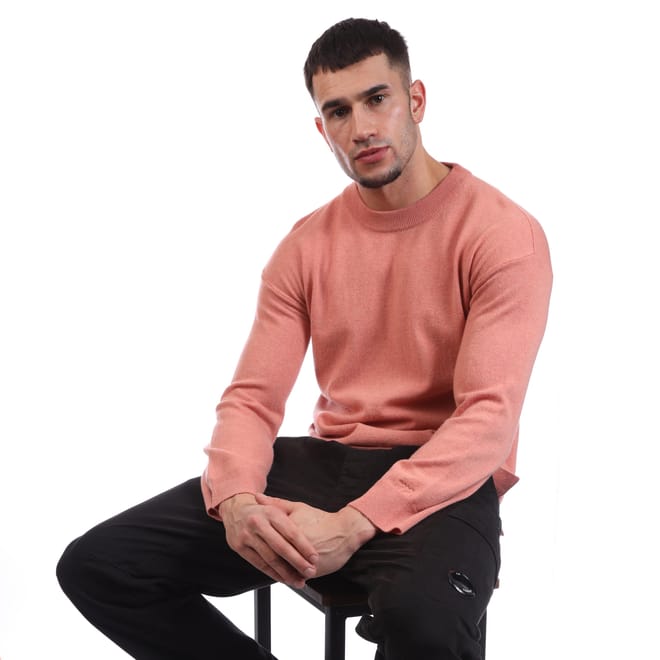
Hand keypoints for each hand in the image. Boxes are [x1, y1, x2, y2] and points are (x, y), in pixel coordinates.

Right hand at [218, 493, 318, 587]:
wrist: (234, 511)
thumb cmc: (261, 511)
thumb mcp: (276, 507)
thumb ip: (292, 518)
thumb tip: (312, 533)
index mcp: (271, 512)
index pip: (291, 532)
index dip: (304, 547)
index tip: (314, 558)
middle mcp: (258, 523)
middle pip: (281, 547)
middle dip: (297, 562)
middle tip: (310, 571)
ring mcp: (247, 535)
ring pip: (270, 559)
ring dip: (286, 573)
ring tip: (299, 581)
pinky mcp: (240, 547)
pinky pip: (259, 564)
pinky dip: (273, 573)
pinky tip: (284, 578)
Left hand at [254, 495, 376, 576]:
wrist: (344, 532)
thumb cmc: (320, 519)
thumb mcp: (298, 508)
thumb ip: (276, 504)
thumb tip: (257, 498)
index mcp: (290, 530)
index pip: (269, 540)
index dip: (259, 542)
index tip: (252, 541)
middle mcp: (297, 547)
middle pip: (275, 556)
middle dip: (265, 557)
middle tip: (257, 556)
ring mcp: (304, 561)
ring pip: (284, 569)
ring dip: (277, 570)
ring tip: (268, 567)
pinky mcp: (313, 571)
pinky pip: (296, 576)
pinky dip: (290, 576)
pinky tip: (284, 574)